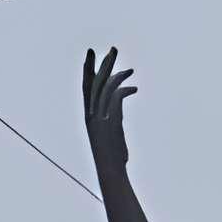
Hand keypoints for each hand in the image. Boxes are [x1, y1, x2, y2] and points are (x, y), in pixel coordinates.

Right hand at [82, 46, 136, 173]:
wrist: (110, 171)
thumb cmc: (111, 161)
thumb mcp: (111, 137)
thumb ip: (113, 121)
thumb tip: (118, 112)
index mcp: (89, 115)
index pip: (87, 87)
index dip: (89, 69)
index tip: (92, 54)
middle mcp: (92, 113)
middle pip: (96, 82)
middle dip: (104, 64)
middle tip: (113, 49)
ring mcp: (100, 116)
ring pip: (106, 87)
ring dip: (118, 74)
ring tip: (130, 68)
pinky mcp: (109, 120)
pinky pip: (116, 97)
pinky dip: (125, 90)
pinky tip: (134, 88)